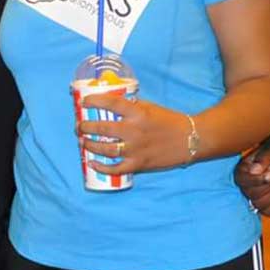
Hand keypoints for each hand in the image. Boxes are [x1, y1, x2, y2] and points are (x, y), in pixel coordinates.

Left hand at [76, 94, 192, 173]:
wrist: (190, 139)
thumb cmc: (169, 121)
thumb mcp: (150, 107)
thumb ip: (131, 107)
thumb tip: (109, 104)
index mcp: (137, 112)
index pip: (109, 103)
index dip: (93, 101)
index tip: (84, 102)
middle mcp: (134, 130)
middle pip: (101, 128)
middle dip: (85, 127)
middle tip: (79, 126)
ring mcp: (135, 149)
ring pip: (104, 149)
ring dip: (89, 145)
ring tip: (82, 141)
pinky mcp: (138, 164)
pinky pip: (115, 168)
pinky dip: (101, 167)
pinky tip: (92, 163)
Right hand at [235, 143, 269, 216]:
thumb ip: (263, 159)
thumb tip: (254, 170)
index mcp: (243, 170)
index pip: (241, 181)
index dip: (257, 180)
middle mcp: (246, 184)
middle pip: (252, 194)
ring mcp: (255, 195)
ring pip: (259, 205)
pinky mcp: (266, 204)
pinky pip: (268, 211)